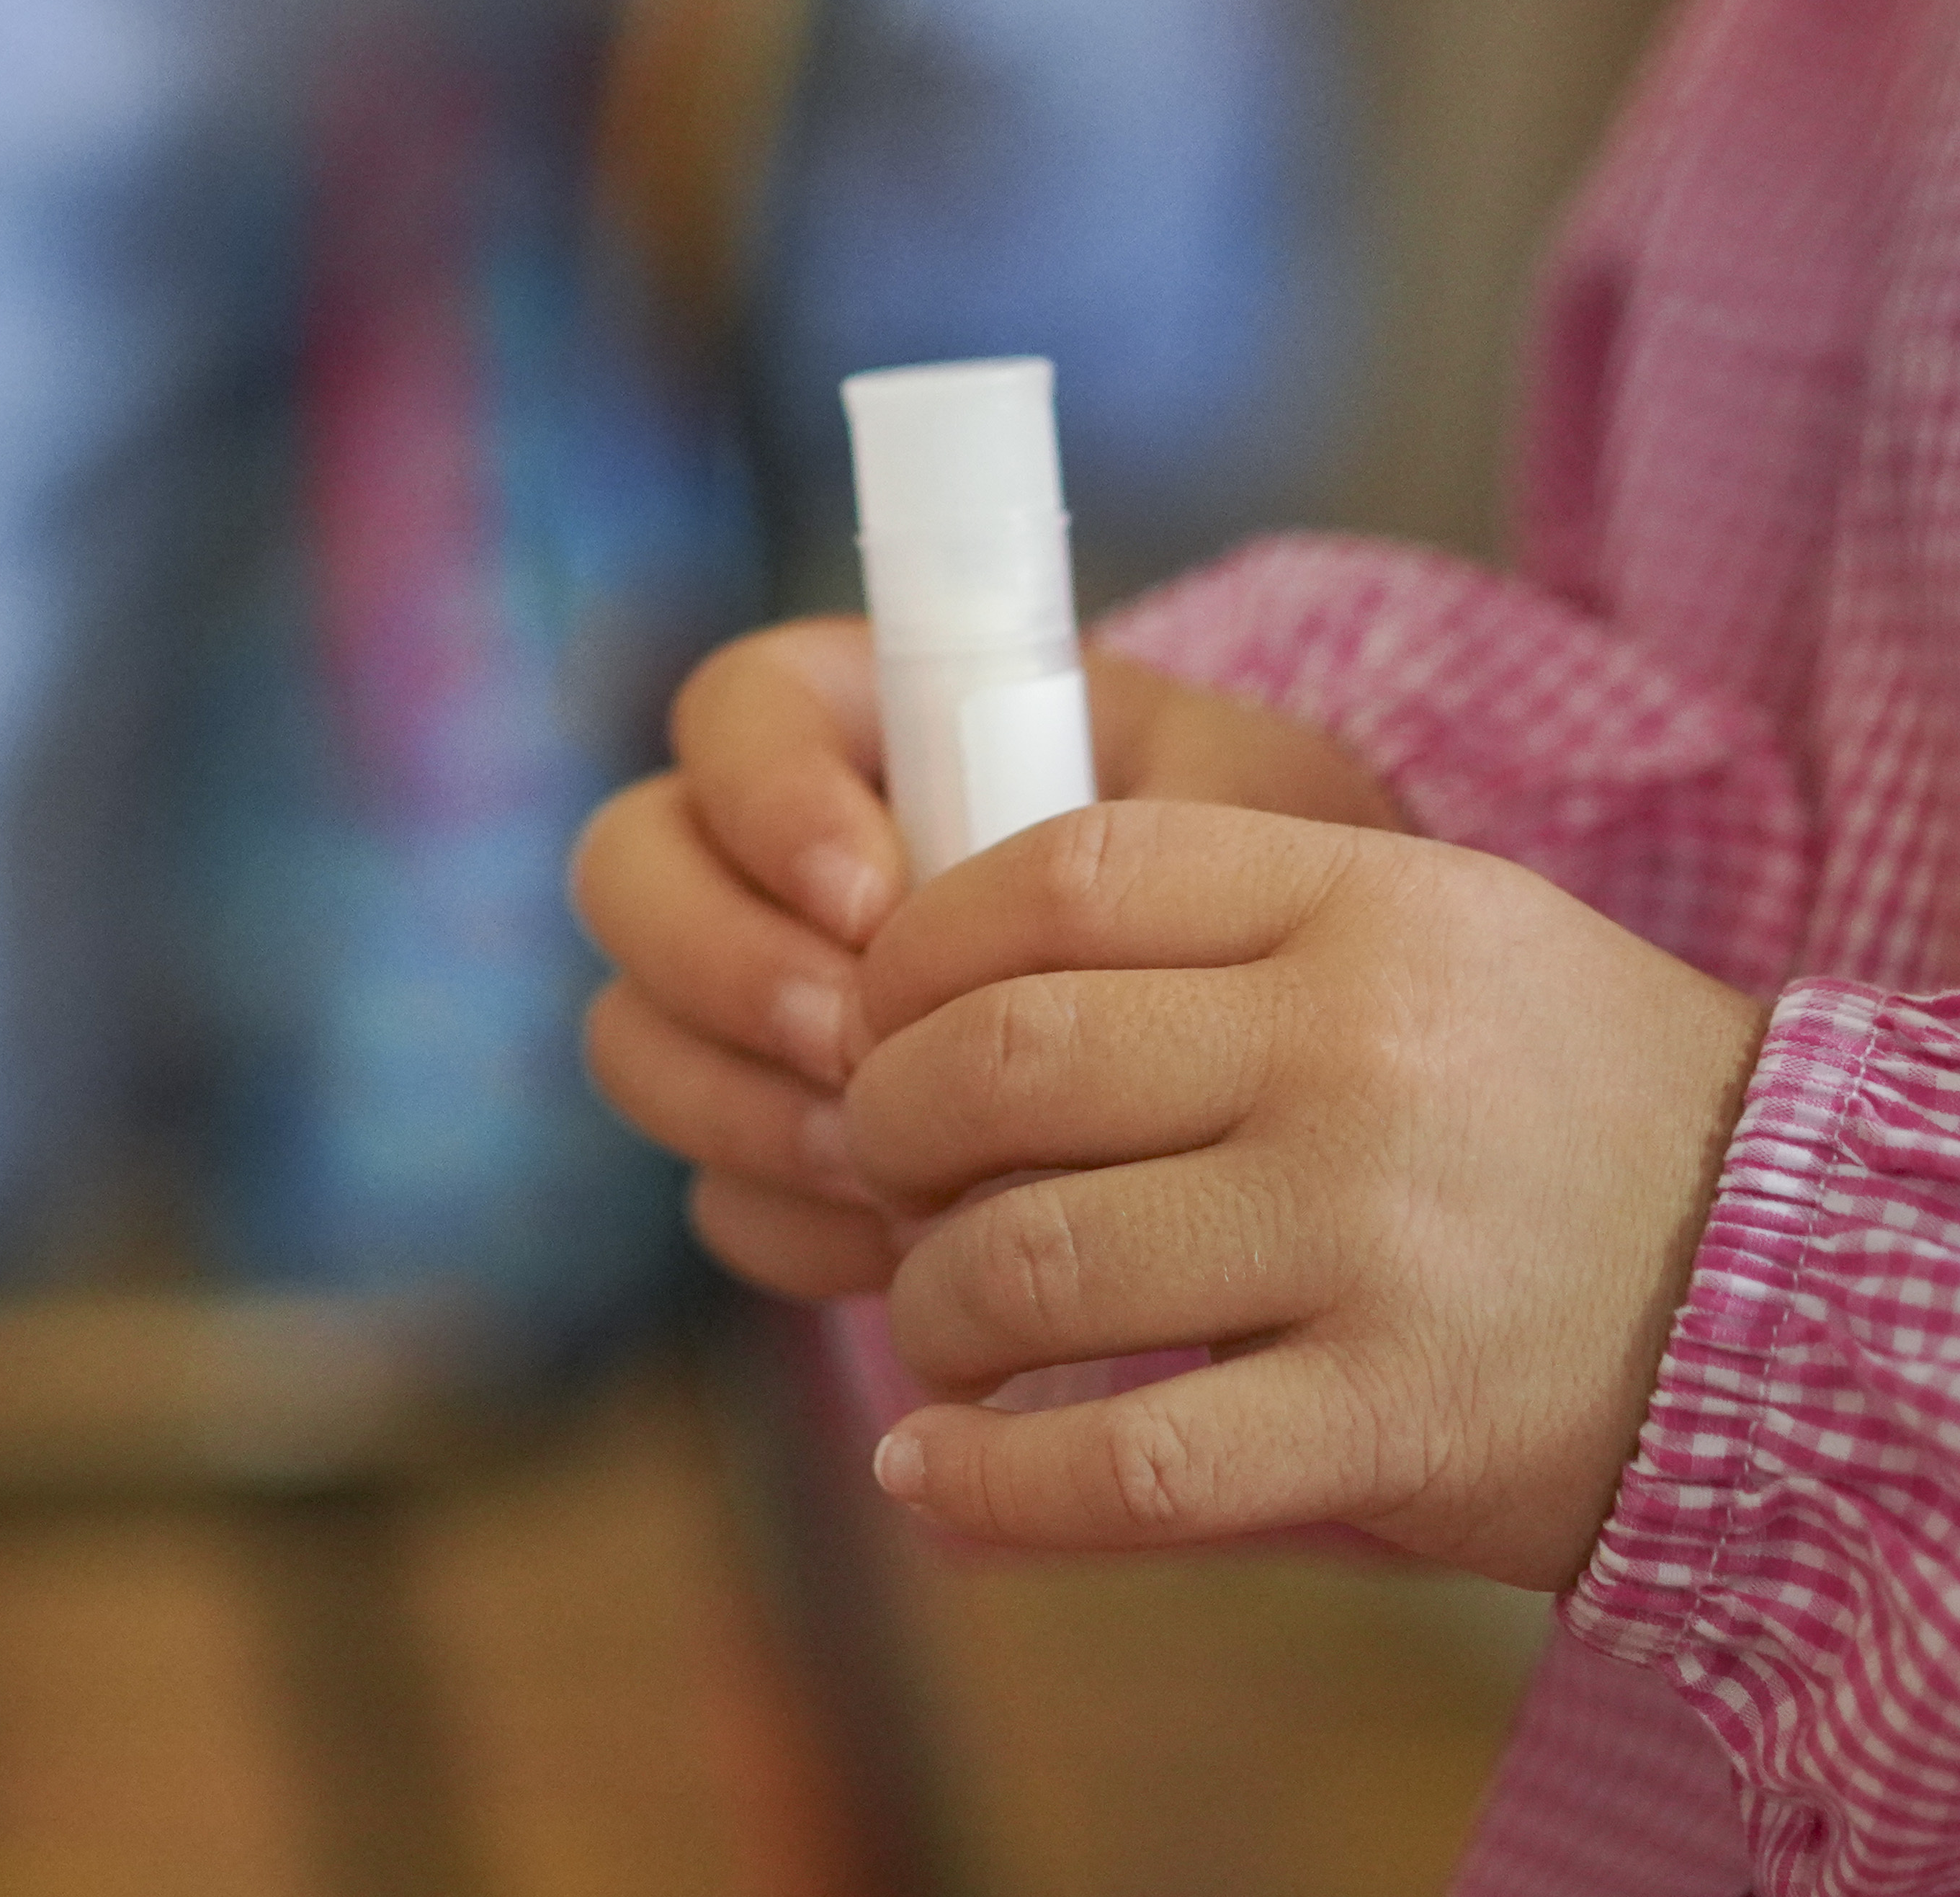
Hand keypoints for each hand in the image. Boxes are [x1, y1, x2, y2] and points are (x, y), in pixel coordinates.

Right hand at [572, 621, 1401, 1302]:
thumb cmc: (1293, 887)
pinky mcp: (779, 1150)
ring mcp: (754, 1009)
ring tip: (893, 1169)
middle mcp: (771, 857)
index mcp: (871, 723)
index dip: (766, 799)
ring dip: (747, 1108)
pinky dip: (795, 1224)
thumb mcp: (1240, 800)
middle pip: (624, 871)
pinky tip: (905, 1248)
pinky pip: (712, 1194)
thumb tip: (947, 911)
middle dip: (727, 969)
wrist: (1335, 1064)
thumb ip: (1106, 814)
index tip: (874, 892)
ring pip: (637, 1039)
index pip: (731, 711)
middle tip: (858, 1046)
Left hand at [844, 800, 1764, 1588]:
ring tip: (937, 1333)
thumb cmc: (1574, 1104)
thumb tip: (945, 990)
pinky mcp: (1399, 1420)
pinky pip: (1130, 1465)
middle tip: (887, 1178)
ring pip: (1033, 1263)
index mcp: (1365, 905)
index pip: (1061, 873)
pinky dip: (991, 1486)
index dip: (919, 948)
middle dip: (889, 1129)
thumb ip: (1222, 938)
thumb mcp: (1434, 940)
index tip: (883, 1017)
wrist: (1823, 1283)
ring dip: (928, 1309)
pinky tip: (931, 1479)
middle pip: (1007, 1062)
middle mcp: (1359, 1054)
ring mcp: (1377, 1240)